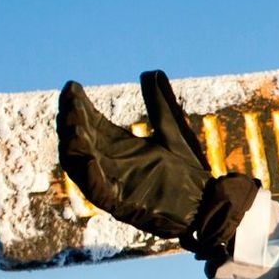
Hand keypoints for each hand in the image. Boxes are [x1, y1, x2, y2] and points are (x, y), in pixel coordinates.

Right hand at [58, 71, 258, 261]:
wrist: (208, 204)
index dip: (79, 107)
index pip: (90, 124)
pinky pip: (101, 192)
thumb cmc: (188, 173)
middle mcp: (111, 165)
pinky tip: (88, 159)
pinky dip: (91, 177)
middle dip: (72, 122)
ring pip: (82, 166)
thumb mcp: (173, 132)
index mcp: (119, 148)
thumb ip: (160, 105)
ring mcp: (116, 185)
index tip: (72, 87)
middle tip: (70, 101)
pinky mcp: (125, 205)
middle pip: (80, 142)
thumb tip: (151, 72)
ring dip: (75, 146)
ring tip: (73, 126)